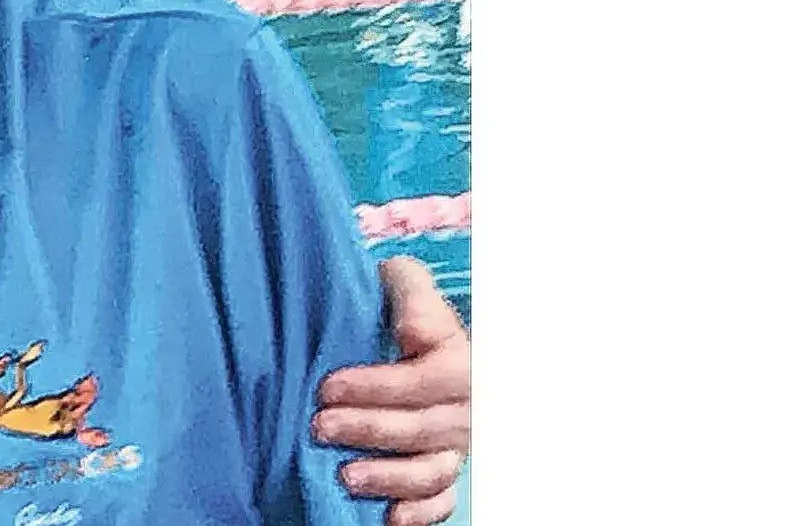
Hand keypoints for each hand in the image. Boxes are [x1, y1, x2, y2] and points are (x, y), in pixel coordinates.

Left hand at [315, 256, 471, 525]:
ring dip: (389, 477)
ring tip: (344, 475)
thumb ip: (408, 287)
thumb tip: (407, 323)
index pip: (427, 380)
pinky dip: (419, 513)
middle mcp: (465, 408)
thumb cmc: (400, 310)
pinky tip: (388, 516)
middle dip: (369, 430)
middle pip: (424, 429)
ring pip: (432, 471)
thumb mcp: (403, 284)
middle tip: (319, 427)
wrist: (412, 338)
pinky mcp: (447, 473)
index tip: (328, 387)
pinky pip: (443, 501)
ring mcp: (457, 446)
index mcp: (459, 359)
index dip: (377, 387)